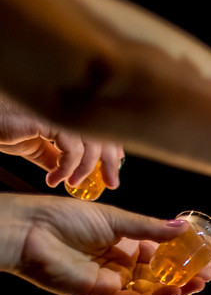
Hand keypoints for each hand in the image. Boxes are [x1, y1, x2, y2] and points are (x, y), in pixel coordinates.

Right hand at [0, 95, 122, 189]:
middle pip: (103, 134)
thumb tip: (76, 172)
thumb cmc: (5, 130)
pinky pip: (71, 147)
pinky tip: (55, 177)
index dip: (113, 149)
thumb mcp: (37, 148)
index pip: (101, 130)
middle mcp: (67, 111)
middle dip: (110, 161)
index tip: (115, 168)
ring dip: (84, 169)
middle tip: (111, 183)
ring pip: (90, 143)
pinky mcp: (49, 121)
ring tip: (73, 183)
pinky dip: (67, 167)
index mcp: (68, 115)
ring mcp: (59, 114)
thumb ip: (58, 158)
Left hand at [0, 195, 210, 294]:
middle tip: (208, 273)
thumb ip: (149, 228)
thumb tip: (182, 227)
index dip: (180, 255)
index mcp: (120, 241)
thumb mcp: (116, 219)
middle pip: (157, 274)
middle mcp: (117, 263)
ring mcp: (110, 281)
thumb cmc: (65, 218)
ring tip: (199, 283)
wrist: (31, 231)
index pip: (157, 252)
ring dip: (176, 289)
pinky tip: (174, 292)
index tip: (203, 254)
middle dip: (184, 274)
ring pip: (149, 290)